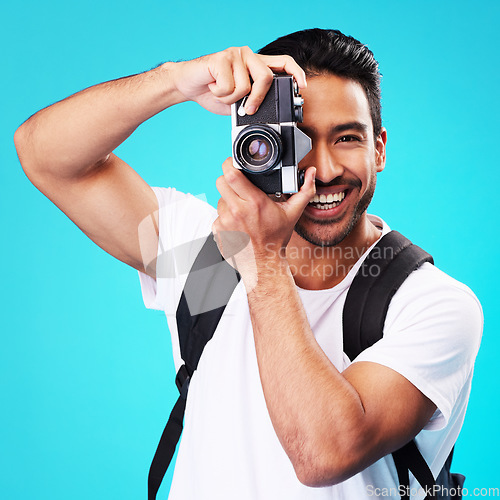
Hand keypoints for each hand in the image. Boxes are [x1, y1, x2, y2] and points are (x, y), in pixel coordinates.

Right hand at [170, 46, 306, 114]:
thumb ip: (253, 100)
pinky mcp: (221, 58)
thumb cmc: (213, 91)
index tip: (302, 86)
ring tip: (220, 93)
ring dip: (230, 99)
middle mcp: (248, 55)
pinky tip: (212, 87)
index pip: (283, 62)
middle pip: (265, 79)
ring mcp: (235, 54)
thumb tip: (267, 114)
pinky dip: (219, 94)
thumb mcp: (238, 100)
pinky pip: (229, 86)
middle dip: (256, 100)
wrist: (187, 84)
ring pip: (245, 86)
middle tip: (245, 109)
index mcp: (255, 64)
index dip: (296, 73)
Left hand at [213, 158, 315, 283]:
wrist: (263, 263)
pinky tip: (237, 222)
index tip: (234, 163)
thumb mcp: (293, 213)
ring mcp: (225, 221)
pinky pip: (218, 215)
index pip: (232, 174)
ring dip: (228, 199)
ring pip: (220, 198)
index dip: (230, 164)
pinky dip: (225, 216)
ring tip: (242, 208)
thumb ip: (304, 190)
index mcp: (254, 202)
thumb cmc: (276, 238)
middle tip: (237, 184)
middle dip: (228, 179)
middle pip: (221, 181)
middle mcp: (237, 211)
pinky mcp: (218, 230)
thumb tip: (311, 172)